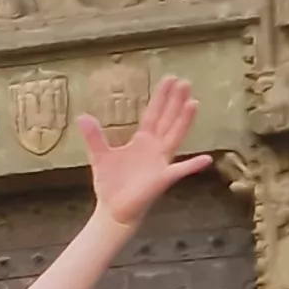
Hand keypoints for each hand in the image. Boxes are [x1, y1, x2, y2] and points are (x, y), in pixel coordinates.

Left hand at [82, 74, 212, 224]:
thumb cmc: (111, 183)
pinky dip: (192, 166)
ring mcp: (161, 163)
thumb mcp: (100, 156)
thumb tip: (82, 116)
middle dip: (175, 102)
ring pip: (175, 137)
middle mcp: (156, 148)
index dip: (161, 97)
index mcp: (143, 140)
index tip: (171, 79)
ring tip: (193, 103)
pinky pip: (180, 171)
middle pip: (168, 120)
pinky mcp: (162, 179)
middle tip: (185, 82)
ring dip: (184, 121)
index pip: (154, 114)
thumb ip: (94, 137)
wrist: (113, 209)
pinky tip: (206, 159)